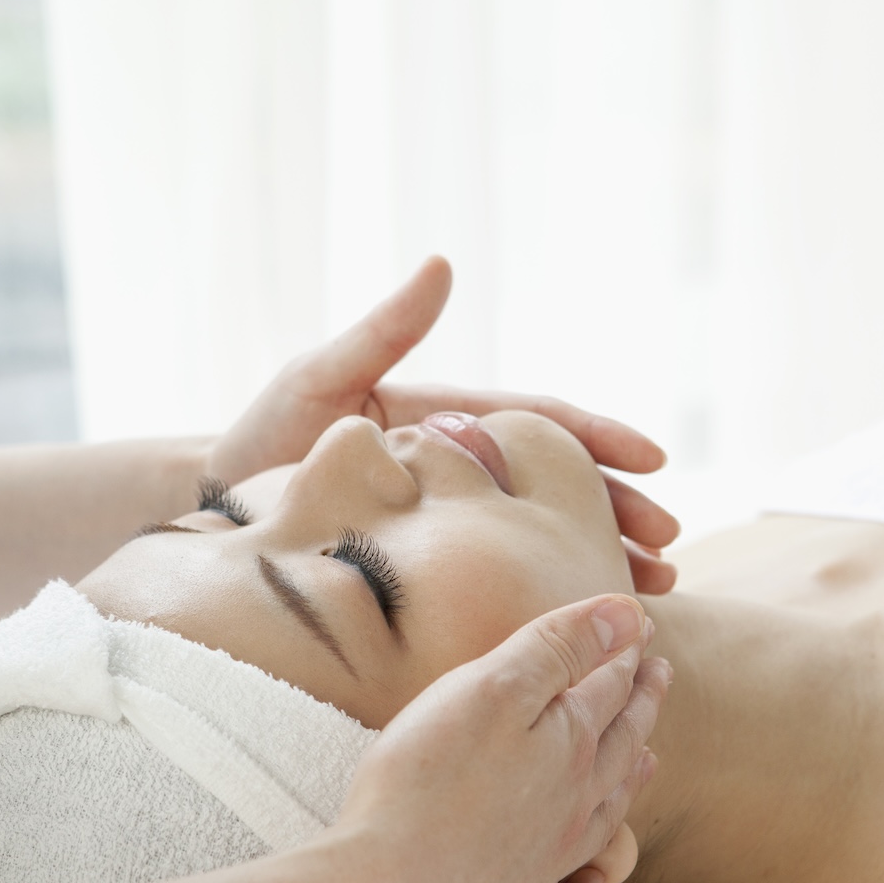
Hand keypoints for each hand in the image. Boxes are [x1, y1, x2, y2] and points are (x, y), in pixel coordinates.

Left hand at [206, 257, 682, 593]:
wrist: (214, 509)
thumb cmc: (262, 440)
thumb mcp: (319, 378)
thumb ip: (382, 331)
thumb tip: (442, 264)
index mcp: (445, 424)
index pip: (538, 426)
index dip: (597, 441)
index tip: (654, 460)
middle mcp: (458, 475)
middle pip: (557, 489)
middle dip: (618, 513)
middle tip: (669, 547)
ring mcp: (446, 523)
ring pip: (539, 537)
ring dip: (598, 558)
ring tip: (653, 590)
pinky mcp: (429, 567)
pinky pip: (498, 576)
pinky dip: (542, 592)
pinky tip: (574, 618)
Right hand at [328, 595, 671, 882]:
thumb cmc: (425, 782)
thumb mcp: (493, 689)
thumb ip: (559, 649)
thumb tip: (629, 616)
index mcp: (569, 747)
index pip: (609, 687)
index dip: (625, 650)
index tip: (642, 627)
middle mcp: (572, 809)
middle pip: (620, 747)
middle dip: (641, 704)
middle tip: (657, 675)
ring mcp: (545, 869)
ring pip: (607, 821)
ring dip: (632, 782)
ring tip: (647, 760)